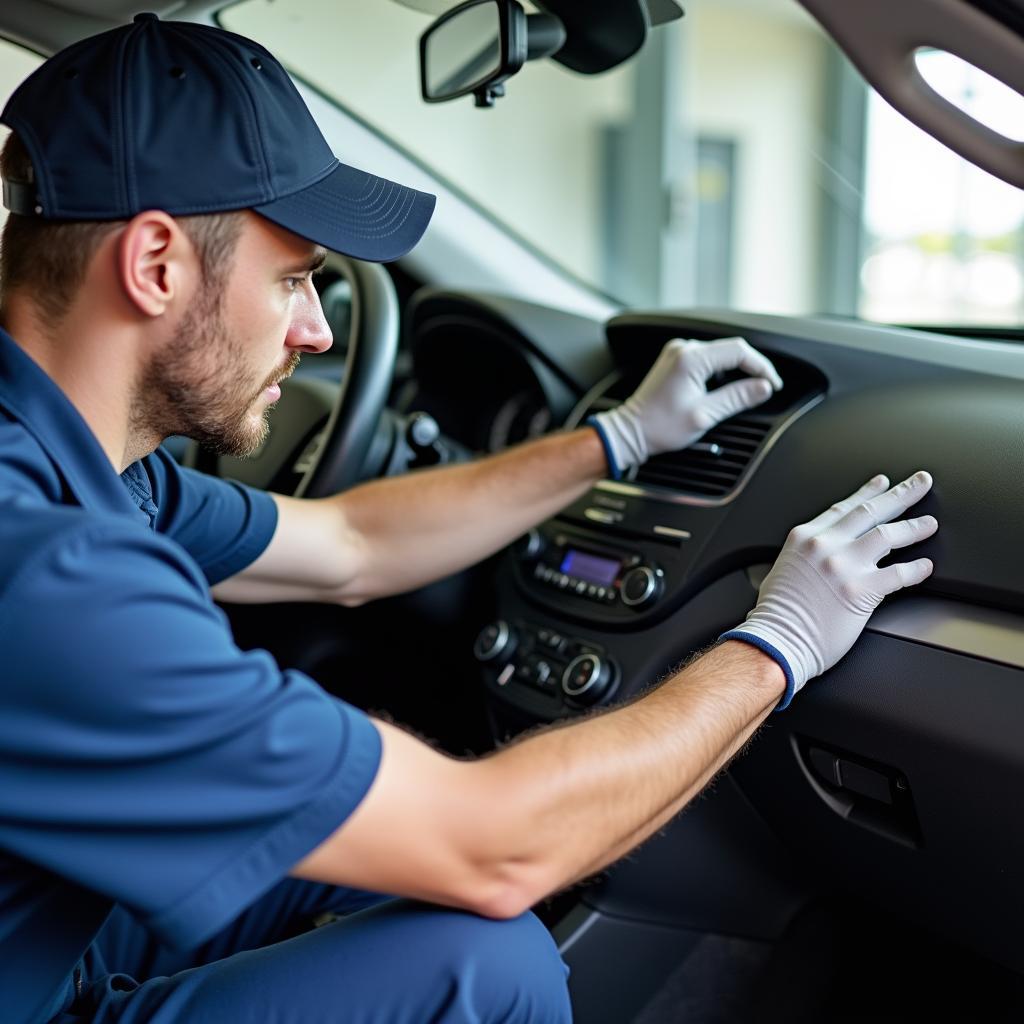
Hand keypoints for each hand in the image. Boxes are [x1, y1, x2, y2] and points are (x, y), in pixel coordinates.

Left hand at [590, 336, 782, 474]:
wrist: (631, 432)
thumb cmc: (659, 426)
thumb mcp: (705, 415)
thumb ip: (737, 398)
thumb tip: (763, 388)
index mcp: (691, 358)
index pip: (739, 351)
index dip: (762, 367)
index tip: (772, 384)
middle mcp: (684, 349)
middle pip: (731, 349)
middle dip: (753, 368)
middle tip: (766, 388)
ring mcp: (678, 353)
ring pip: (721, 354)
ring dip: (738, 369)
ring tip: (749, 390)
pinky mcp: (676, 360)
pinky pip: (708, 359)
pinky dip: (722, 371)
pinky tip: (727, 387)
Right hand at [722, 472, 937, 708]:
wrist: (776, 640)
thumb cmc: (777, 613)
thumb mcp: (785, 567)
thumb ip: (807, 554)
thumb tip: (823, 554)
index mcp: (805, 537)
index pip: (845, 507)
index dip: (868, 492)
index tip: (883, 483)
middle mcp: (825, 545)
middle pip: (872, 511)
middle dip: (901, 494)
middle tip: (921, 483)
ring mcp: (844, 565)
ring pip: (888, 535)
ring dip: (913, 528)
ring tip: (929, 524)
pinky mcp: (861, 590)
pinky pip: (898, 573)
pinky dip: (916, 569)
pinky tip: (925, 566)